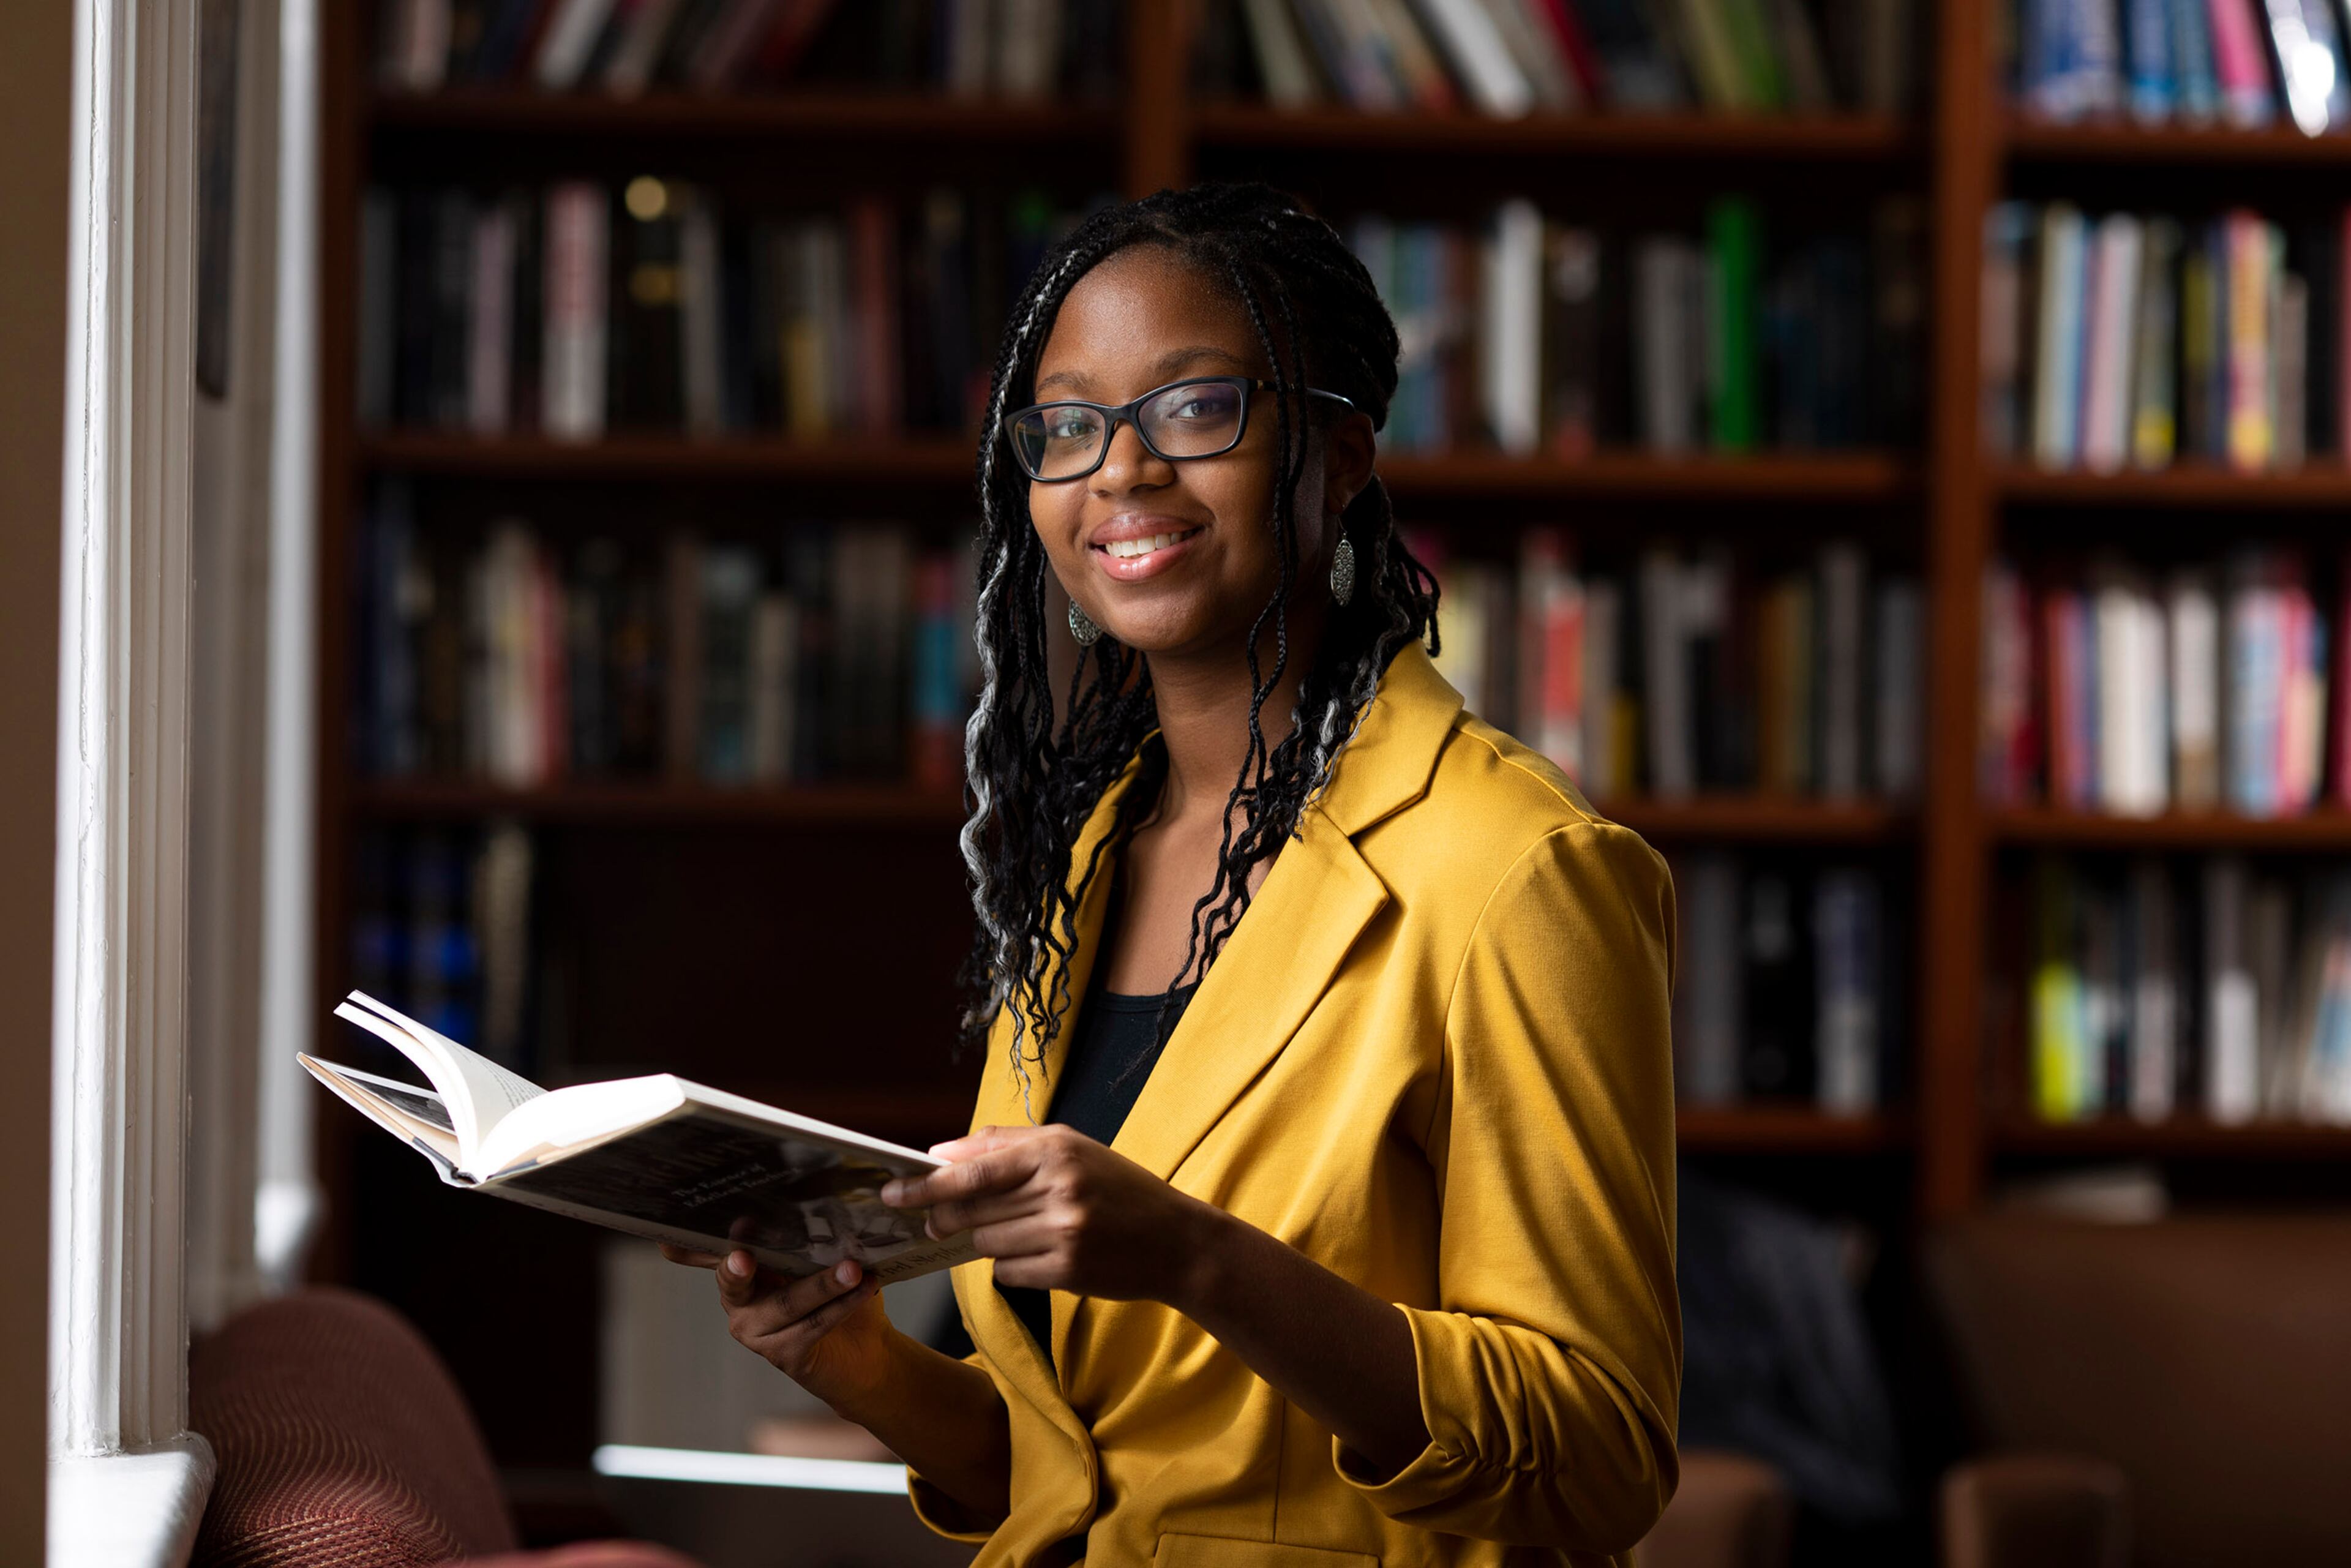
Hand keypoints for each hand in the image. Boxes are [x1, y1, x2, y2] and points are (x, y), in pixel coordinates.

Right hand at [658, 1244, 894, 1407]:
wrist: (866, 1349)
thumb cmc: (839, 1293)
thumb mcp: (821, 1257)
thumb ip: (808, 1236)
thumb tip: (822, 1199)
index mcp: (742, 1268)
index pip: (710, 1251)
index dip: (693, 1244)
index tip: (704, 1225)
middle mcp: (740, 1301)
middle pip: (734, 1279)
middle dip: (737, 1266)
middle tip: (742, 1255)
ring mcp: (757, 1332)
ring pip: (786, 1303)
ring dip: (822, 1284)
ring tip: (852, 1269)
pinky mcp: (784, 1355)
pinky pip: (812, 1326)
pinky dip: (841, 1305)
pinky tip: (864, 1288)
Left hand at [881, 1125, 1222, 1306]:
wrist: (1177, 1241)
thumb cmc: (1119, 1188)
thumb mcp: (1071, 1148)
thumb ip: (1006, 1145)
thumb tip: (941, 1153)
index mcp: (1056, 1150)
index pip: (973, 1169)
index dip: (927, 1184)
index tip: (893, 1191)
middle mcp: (1059, 1189)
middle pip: (972, 1209)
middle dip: (946, 1217)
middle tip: (934, 1221)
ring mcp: (1064, 1233)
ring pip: (987, 1243)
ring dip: (989, 1240)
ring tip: (1021, 1231)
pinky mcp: (1067, 1271)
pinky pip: (1008, 1272)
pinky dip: (1012, 1266)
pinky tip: (1040, 1255)